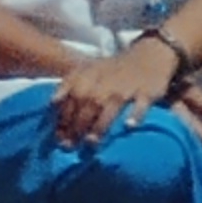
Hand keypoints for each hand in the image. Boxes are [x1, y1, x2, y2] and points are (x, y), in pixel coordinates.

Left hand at [55, 35, 183, 145]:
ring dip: (99, 125)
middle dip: (76, 127)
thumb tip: (53, 103)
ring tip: (91, 142)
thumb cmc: (113, 69)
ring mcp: (126, 89)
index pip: (70, 101)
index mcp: (88, 78)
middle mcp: (105, 83)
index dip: (62, 120)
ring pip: (110, 108)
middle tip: (70, 147)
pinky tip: (129, 126)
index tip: (59, 138)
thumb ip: (68, 85)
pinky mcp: (147, 92)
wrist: (148, 55)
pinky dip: (135, 115)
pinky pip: (141, 105)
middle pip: (87, 108)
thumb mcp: (87, 69)